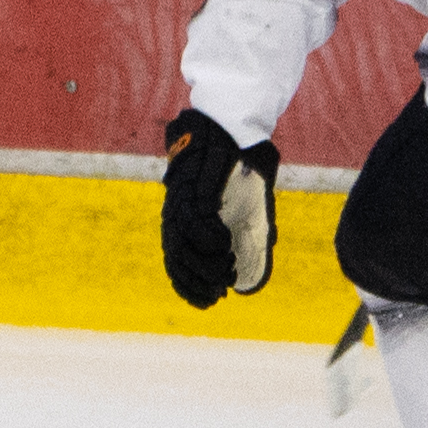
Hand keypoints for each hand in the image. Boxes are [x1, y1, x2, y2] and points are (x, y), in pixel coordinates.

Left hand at [162, 108, 280, 307]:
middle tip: (220, 289)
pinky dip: (209, 236)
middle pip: (176, 258)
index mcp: (183, 219)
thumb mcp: (244, 209)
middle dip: (198, 280)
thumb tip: (250, 282)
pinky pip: (195, 218)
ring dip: (205, 262)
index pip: (176, 263)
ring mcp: (183, 197)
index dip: (189, 287)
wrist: (236, 125)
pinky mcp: (195, 183)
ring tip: (226, 266)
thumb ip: (246, 241)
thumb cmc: (239, 168)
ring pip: (182, 242)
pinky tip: (225, 242)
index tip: (209, 301)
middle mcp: (177, 211)